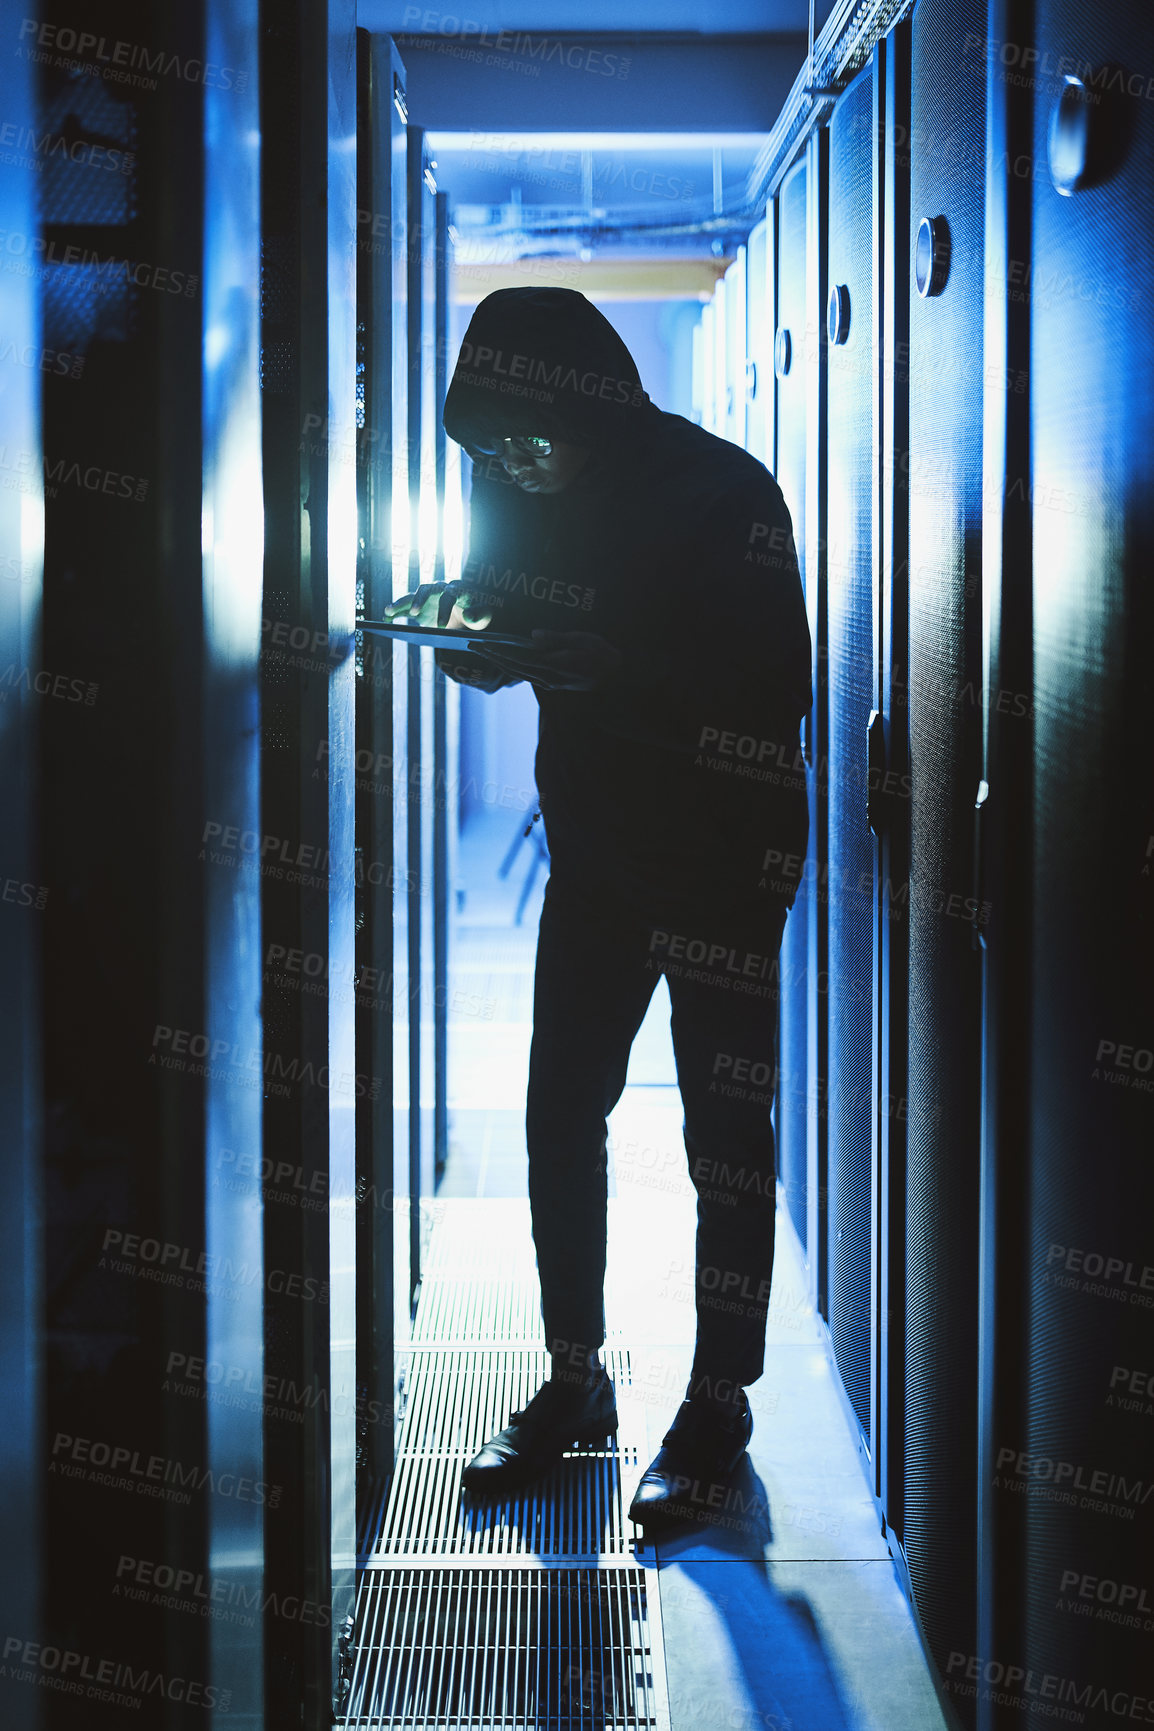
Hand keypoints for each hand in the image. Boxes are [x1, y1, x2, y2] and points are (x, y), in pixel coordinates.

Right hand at [384, 583, 492, 630]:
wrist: (470, 614)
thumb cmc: (478, 613)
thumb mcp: (485, 616)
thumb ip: (480, 616)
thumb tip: (468, 615)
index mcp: (457, 589)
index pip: (449, 596)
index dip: (445, 610)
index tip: (442, 626)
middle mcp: (440, 589)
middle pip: (426, 589)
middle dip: (419, 600)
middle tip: (414, 613)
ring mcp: (428, 597)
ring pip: (411, 596)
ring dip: (400, 603)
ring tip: (388, 611)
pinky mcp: (419, 606)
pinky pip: (404, 608)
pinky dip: (395, 613)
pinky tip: (386, 621)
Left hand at [475, 629, 620, 691]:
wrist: (617, 680)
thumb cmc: (603, 656)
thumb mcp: (584, 640)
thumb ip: (558, 639)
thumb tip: (533, 636)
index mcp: (555, 665)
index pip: (519, 658)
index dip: (499, 651)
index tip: (482, 644)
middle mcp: (548, 677)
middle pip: (513, 667)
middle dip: (492, 656)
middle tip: (473, 646)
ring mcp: (550, 683)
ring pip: (518, 673)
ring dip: (499, 662)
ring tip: (485, 652)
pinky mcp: (553, 684)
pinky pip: (527, 675)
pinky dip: (512, 667)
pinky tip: (506, 661)